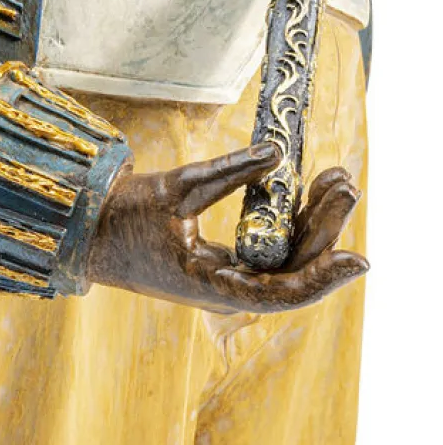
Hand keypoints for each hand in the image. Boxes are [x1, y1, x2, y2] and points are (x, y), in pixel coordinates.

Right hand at [87, 141, 366, 313]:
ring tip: (332, 179)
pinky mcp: (222, 266)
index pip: (282, 292)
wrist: (87, 232)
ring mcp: (226, 280)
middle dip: (324, 226)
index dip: (323, 278)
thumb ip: (228, 172)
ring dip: (310, 221)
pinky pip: (268, 250)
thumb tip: (276, 152)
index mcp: (213, 286)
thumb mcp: (176, 188)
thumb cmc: (123, 216)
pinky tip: (303, 192)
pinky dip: (287, 222)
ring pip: (284, 258)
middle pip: (291, 266)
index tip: (358, 258)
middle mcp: (227, 290)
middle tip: (344, 182)